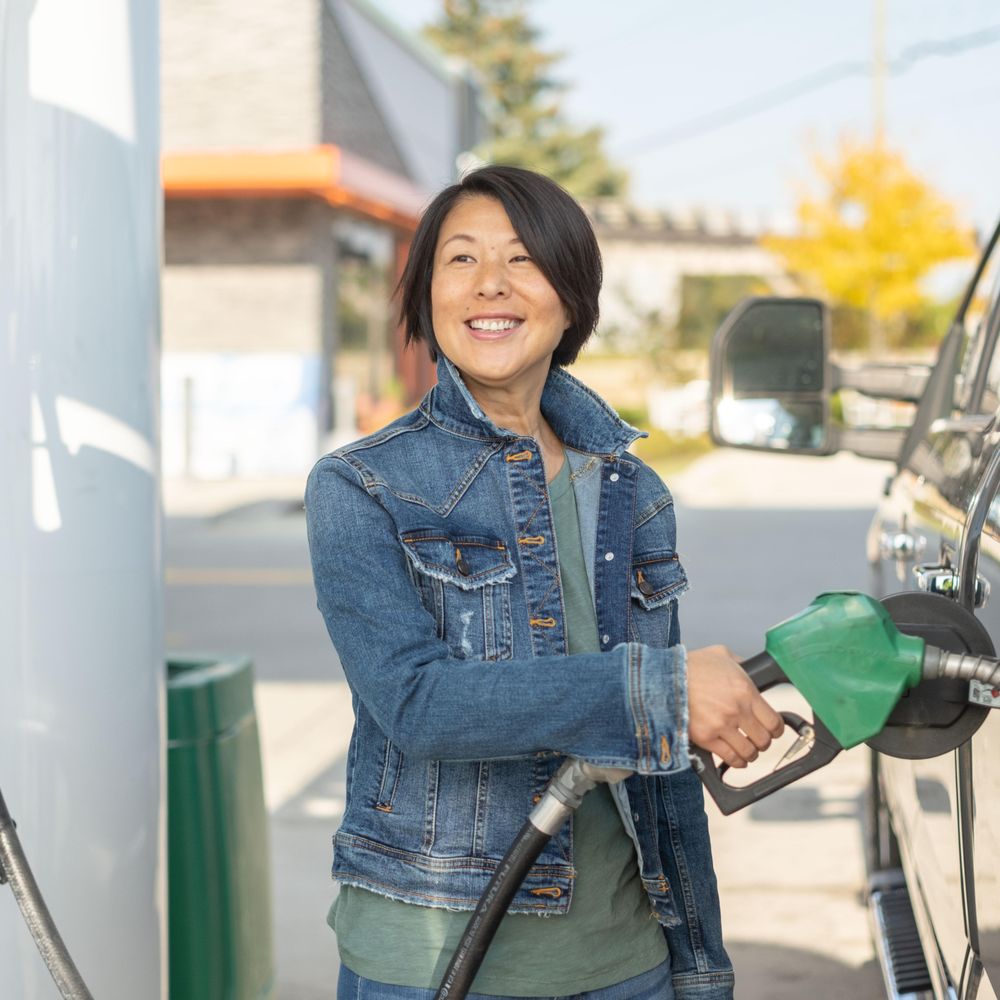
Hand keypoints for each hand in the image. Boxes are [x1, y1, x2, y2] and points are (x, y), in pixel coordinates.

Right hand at [687, 645, 784, 767]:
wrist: (664, 678)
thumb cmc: (691, 666)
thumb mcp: (721, 654)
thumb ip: (740, 662)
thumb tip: (750, 669)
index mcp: (745, 690)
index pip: (774, 721)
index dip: (776, 729)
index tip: (772, 730)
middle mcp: (737, 710)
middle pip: (764, 739)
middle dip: (762, 742)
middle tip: (757, 739)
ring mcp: (721, 725)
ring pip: (749, 752)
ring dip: (750, 754)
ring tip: (746, 750)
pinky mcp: (706, 738)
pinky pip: (730, 758)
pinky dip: (736, 762)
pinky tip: (736, 758)